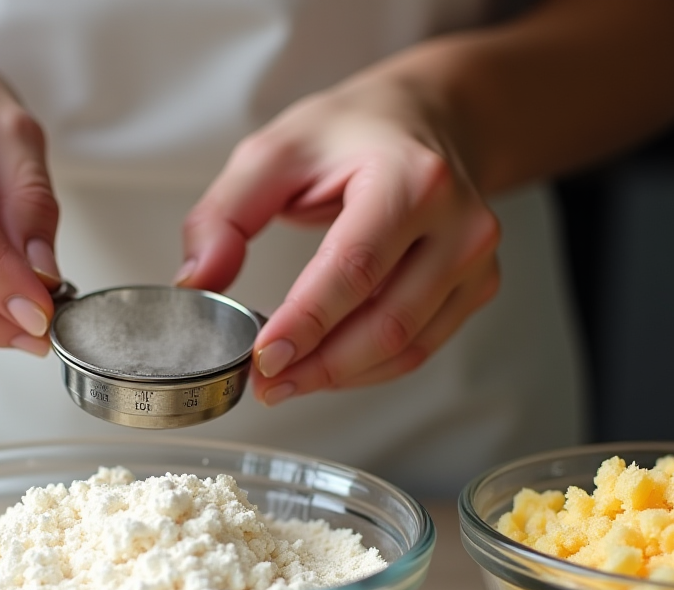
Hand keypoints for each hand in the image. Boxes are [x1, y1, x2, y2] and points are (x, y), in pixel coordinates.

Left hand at [177, 72, 500, 402]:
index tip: (263, 358)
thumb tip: (197, 282)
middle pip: (386, 322)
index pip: (355, 268)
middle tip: (266, 384)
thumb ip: (223, 216)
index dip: (306, 323)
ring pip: (405, 348)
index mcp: (411, 178)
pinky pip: (419, 350)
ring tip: (287, 381)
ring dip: (339, 377)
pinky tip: (326, 366)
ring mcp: (473, 261)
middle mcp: (458, 222)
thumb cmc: (352, 135)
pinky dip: (366, 370)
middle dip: (319, 366)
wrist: (425, 120)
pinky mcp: (476, 288)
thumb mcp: (272, 153)